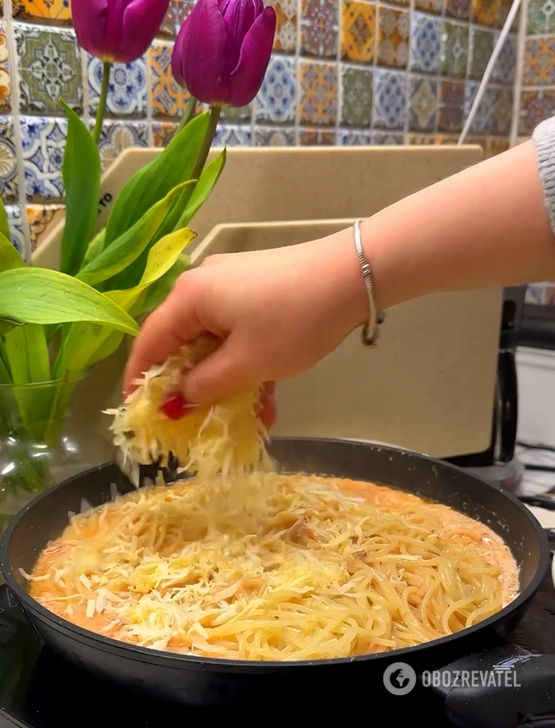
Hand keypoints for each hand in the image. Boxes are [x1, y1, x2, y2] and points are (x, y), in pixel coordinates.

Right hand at [123, 231, 367, 409]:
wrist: (352, 275)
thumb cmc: (293, 321)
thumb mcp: (247, 363)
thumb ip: (206, 385)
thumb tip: (177, 399)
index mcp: (189, 297)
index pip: (149, 342)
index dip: (139, 379)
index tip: (139, 412)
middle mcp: (203, 286)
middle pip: (182, 342)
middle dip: (190, 385)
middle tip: (193, 421)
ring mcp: (232, 286)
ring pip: (215, 342)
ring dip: (226, 381)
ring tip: (243, 418)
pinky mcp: (257, 290)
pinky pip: (239, 333)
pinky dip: (246, 363)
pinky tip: (267, 398)